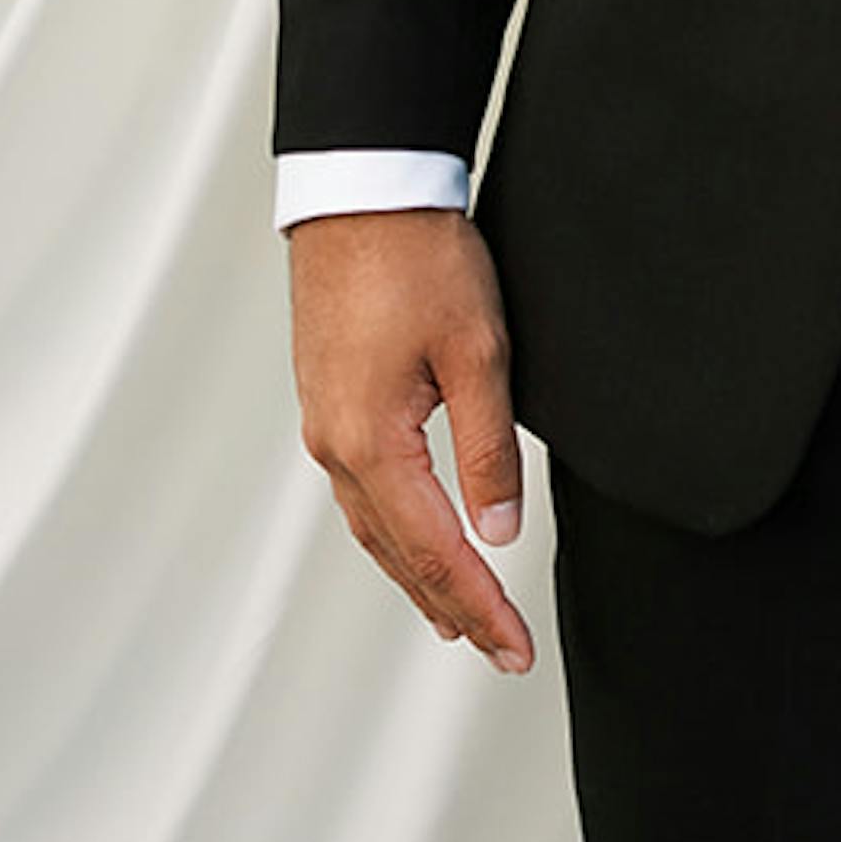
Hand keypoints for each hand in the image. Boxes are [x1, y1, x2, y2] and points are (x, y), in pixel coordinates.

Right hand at [290, 208, 533, 676]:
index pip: (436, 552)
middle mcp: (336, 447)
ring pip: (375, 527)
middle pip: (398, 554)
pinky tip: (415, 537)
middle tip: (500, 650)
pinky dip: (394, 530)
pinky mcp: (330, 401)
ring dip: (417, 575)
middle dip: (453, 605)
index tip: (514, 649)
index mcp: (372, 444)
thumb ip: (488, 450)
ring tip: (456, 614)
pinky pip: (363, 491)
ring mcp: (326, 424)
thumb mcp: (478, 353)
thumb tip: (498, 535)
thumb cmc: (418, 258)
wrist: (360, 191)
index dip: (481, 606)